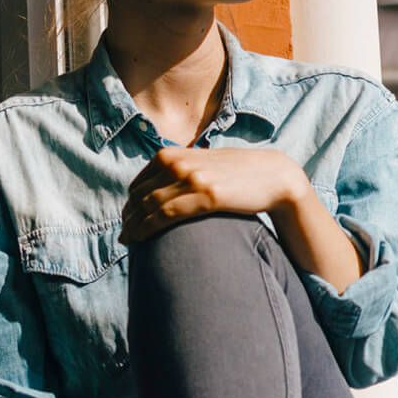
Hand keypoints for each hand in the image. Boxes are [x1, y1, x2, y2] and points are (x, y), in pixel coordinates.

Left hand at [120, 145, 308, 244]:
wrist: (273, 176)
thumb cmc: (236, 174)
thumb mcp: (201, 165)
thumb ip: (178, 172)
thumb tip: (158, 190)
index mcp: (172, 155)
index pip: (138, 184)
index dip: (129, 206)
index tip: (127, 222)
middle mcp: (178, 163)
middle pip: (139, 196)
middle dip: (129, 218)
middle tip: (125, 237)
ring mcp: (192, 178)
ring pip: (149, 205)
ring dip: (134, 226)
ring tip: (129, 242)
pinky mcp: (207, 195)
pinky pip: (167, 213)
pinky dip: (148, 227)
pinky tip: (141, 239)